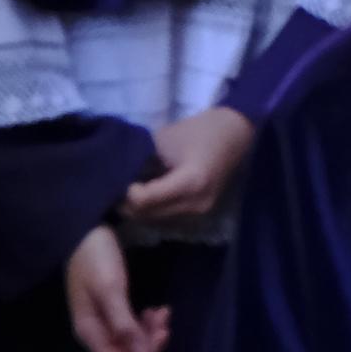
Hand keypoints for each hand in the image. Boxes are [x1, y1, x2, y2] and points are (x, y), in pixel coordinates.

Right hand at [64, 226, 170, 351]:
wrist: (84, 232)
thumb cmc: (95, 258)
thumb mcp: (110, 289)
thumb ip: (124, 324)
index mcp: (92, 335)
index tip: (160, 333)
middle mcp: (98, 335)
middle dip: (151, 344)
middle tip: (164, 318)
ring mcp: (105, 324)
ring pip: (134, 345)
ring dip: (152, 333)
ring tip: (162, 311)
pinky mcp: (113, 312)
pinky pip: (133, 330)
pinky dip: (148, 324)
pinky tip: (157, 310)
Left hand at [121, 107, 254, 223]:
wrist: (235, 133)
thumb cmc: (200, 130)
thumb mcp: (165, 139)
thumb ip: (140, 160)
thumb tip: (115, 177)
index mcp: (190, 182)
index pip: (143, 201)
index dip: (125, 192)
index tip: (122, 177)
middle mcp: (196, 204)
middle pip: (146, 215)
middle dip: (128, 203)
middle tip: (118, 186)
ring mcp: (199, 213)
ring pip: (154, 221)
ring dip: (139, 209)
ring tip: (132, 190)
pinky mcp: (199, 215)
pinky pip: (166, 220)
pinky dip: (153, 211)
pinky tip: (149, 195)